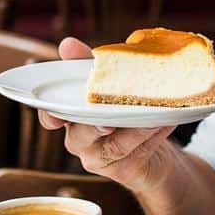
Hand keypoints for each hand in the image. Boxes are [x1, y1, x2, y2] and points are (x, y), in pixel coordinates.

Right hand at [38, 37, 176, 192]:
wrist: (152, 148)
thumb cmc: (123, 111)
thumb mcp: (106, 83)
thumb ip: (86, 63)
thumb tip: (67, 44)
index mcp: (72, 117)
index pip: (51, 117)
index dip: (50, 116)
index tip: (57, 116)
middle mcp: (80, 140)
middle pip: (81, 134)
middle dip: (96, 125)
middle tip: (109, 120)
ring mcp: (99, 159)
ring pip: (113, 146)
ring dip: (135, 129)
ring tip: (152, 116)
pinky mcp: (122, 170)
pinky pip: (136, 153)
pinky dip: (152, 137)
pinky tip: (164, 123)